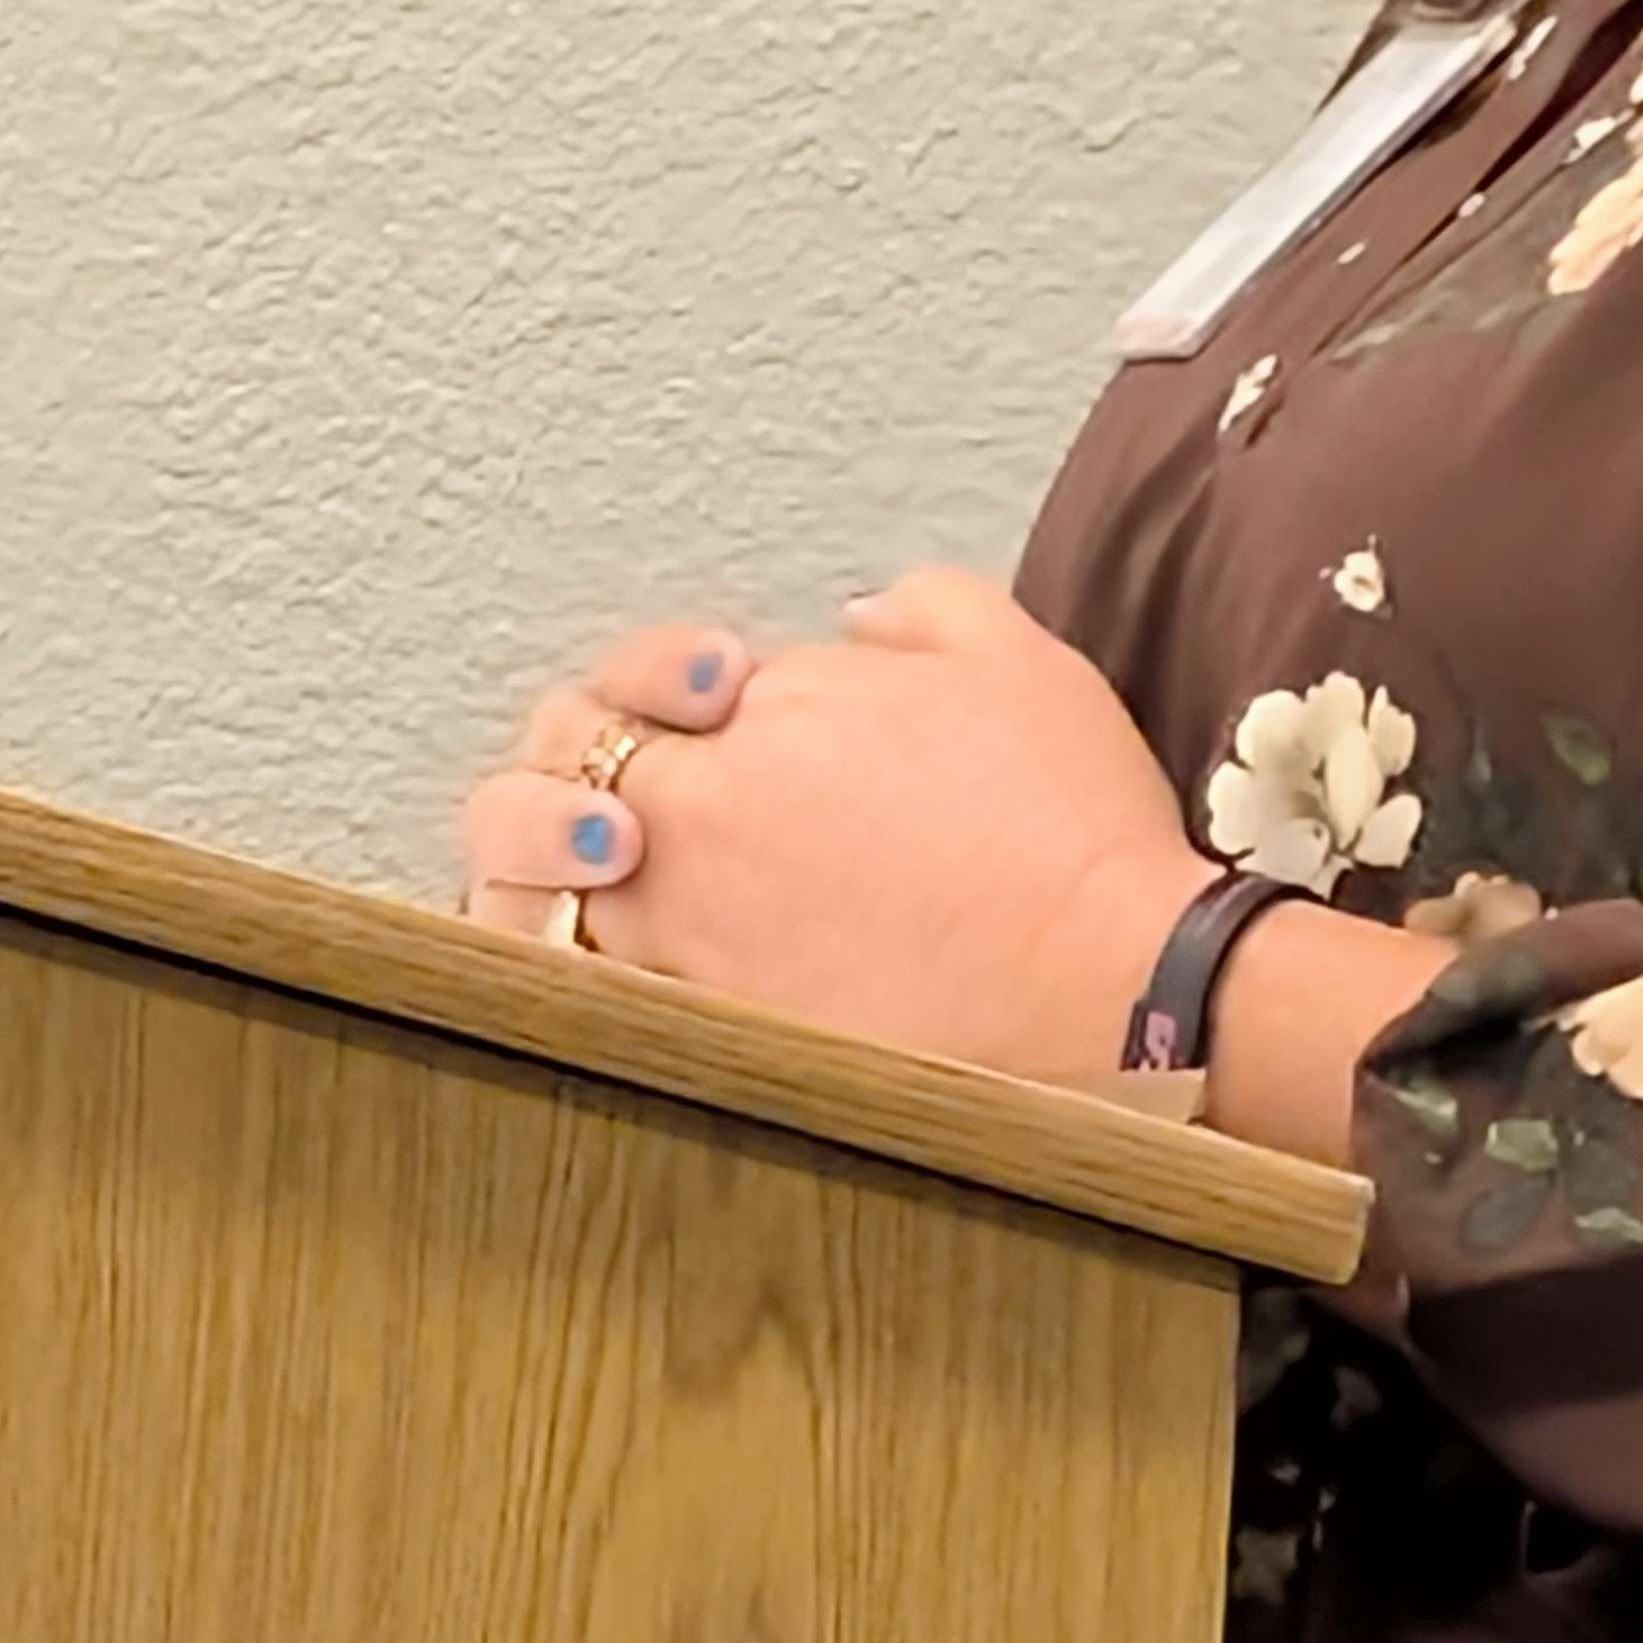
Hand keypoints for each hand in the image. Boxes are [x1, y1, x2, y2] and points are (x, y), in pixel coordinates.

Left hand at [454, 568, 1213, 1083]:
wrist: (1116, 982)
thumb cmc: (1069, 825)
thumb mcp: (1007, 654)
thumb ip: (913, 612)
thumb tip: (851, 625)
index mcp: (757, 714)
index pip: (631, 686)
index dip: (655, 694)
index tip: (712, 716)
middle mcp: (699, 821)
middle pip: (542, 778)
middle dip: (552, 783)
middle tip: (606, 817)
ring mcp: (688, 934)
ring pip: (527, 900)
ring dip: (529, 886)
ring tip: (575, 897)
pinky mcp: (705, 1029)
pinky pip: (574, 1001)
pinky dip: (559, 982)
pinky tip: (584, 977)